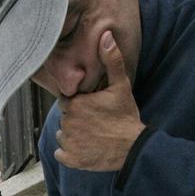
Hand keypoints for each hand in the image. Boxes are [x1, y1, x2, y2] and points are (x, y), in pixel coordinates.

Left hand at [55, 30, 144, 170]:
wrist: (133, 147)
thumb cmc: (126, 116)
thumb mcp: (121, 85)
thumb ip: (112, 60)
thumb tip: (106, 35)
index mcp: (74, 103)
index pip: (67, 102)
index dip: (79, 105)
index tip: (93, 109)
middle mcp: (67, 122)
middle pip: (65, 118)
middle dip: (76, 119)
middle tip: (95, 123)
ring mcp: (68, 142)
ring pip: (62, 135)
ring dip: (72, 136)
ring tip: (92, 136)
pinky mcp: (71, 159)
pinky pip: (61, 154)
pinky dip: (69, 153)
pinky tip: (85, 149)